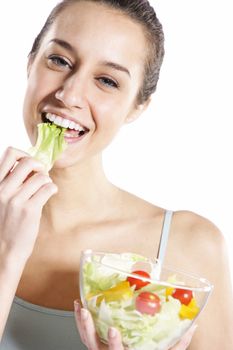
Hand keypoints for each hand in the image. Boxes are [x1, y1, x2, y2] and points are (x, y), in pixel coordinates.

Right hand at [0, 147, 56, 261]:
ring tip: (44, 189)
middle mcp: (3, 189)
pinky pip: (48, 188)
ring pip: (41, 176)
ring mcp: (16, 199)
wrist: (3, 251)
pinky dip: (52, 188)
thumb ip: (9, 183)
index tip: (30, 166)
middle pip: (28, 162)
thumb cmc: (4, 224)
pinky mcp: (30, 210)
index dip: (24, 155)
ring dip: (47, 180)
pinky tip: (49, 194)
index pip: (10, 154)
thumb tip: (30, 166)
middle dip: (39, 166)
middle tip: (41, 176)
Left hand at [74, 301, 196, 349]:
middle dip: (88, 328)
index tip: (113, 329)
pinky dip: (79, 320)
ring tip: (80, 305)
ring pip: (85, 339)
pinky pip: (85, 334)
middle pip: (93, 345)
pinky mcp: (96, 344)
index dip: (114, 343)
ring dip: (81, 322)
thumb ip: (178, 344)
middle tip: (87, 312)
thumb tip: (192, 326)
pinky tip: (79, 307)